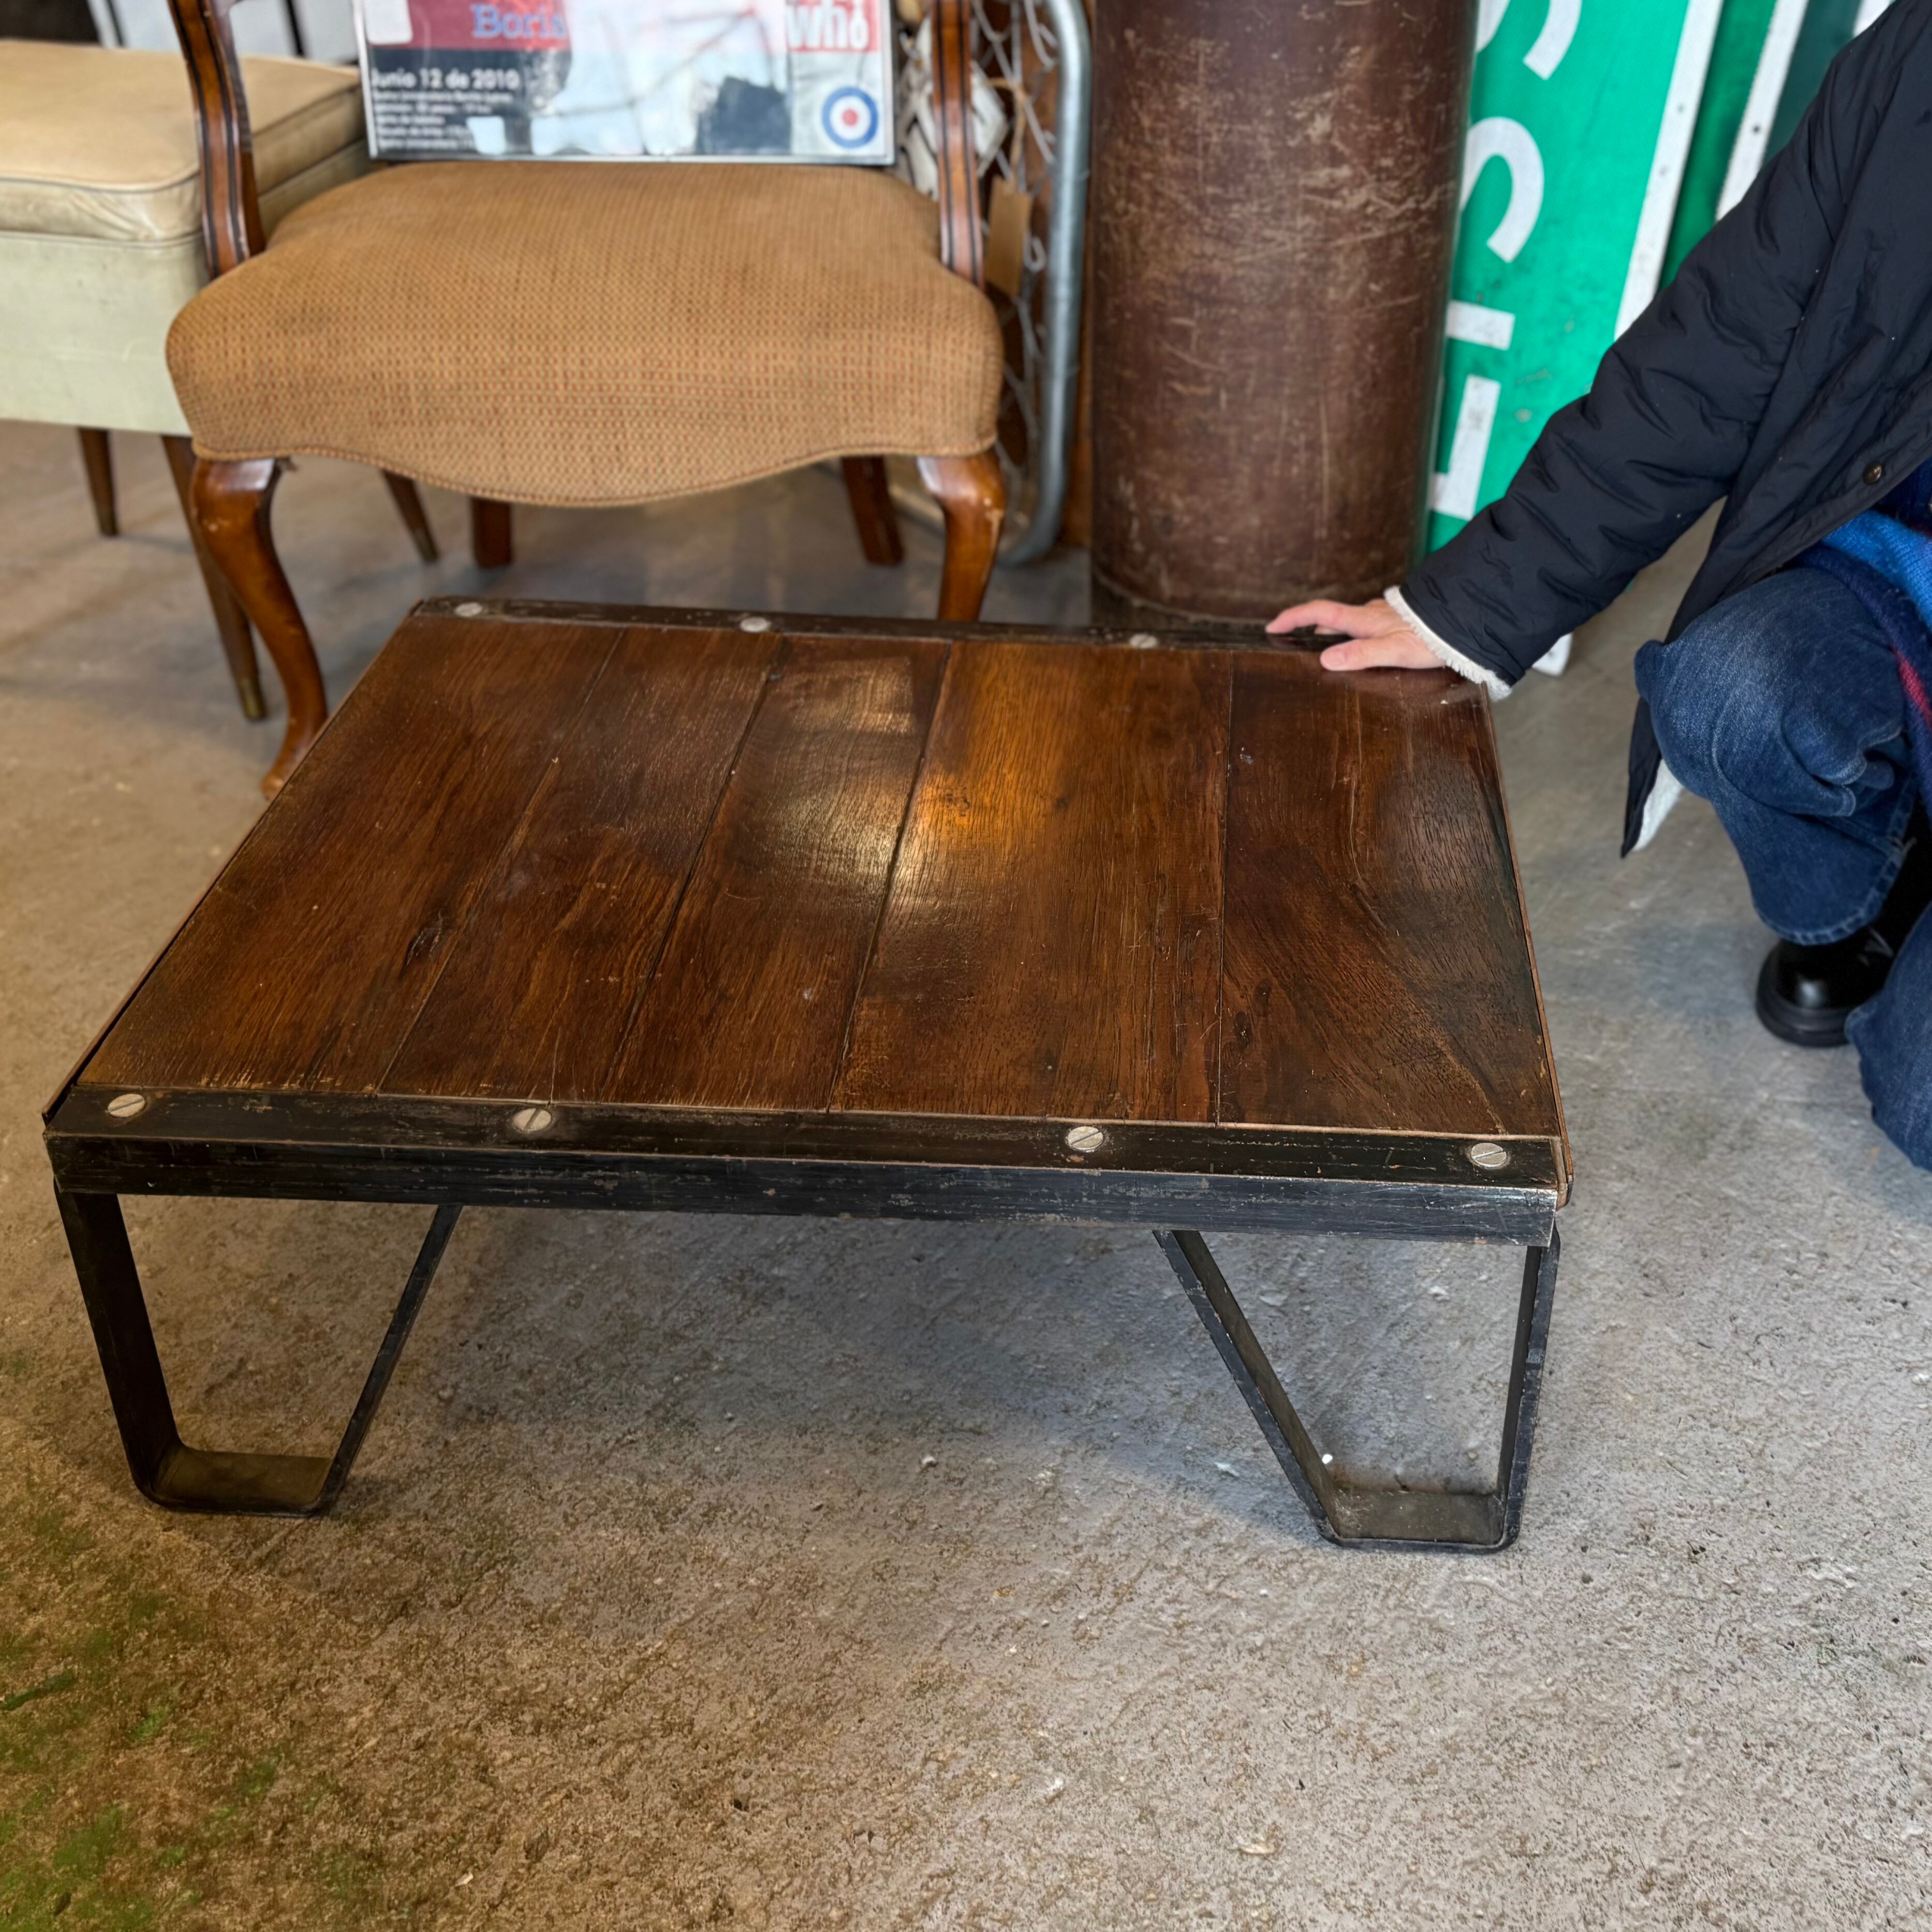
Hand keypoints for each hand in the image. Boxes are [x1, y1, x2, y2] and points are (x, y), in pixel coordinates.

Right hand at [1266, 597, 1440, 673]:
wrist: (1468, 621)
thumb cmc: (1434, 638)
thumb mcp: (1396, 651)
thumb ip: (1361, 655)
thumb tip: (1326, 659)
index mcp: (1365, 620)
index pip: (1320, 613)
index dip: (1293, 618)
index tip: (1272, 627)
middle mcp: (1372, 614)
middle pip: (1332, 621)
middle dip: (1311, 634)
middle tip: (1298, 653)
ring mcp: (1386, 616)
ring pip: (1353, 626)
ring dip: (1338, 638)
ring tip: (1333, 660)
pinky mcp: (1400, 622)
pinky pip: (1371, 630)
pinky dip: (1359, 639)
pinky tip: (1368, 654)